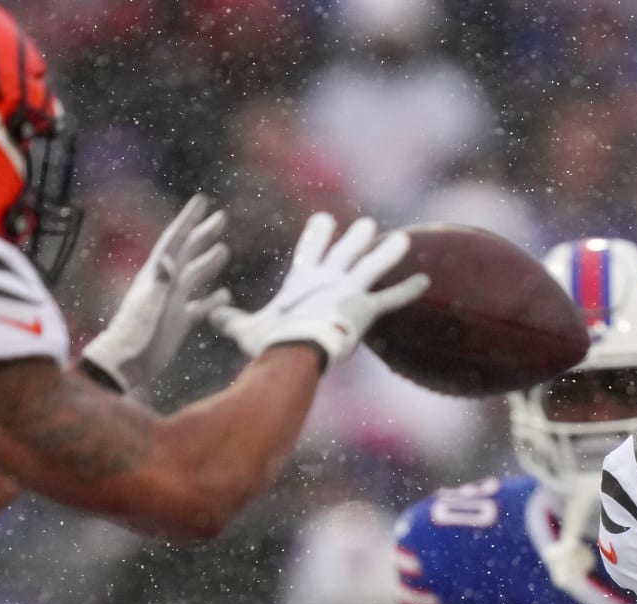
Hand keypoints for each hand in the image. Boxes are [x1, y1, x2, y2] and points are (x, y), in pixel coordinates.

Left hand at [80, 194, 230, 392]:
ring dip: (209, 262)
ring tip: (224, 249)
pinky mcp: (179, 321)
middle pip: (188, 252)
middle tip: (221, 217)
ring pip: (195, 276)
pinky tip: (226, 295)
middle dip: (203, 234)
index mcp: (157, 275)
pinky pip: (200, 306)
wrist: (128, 363)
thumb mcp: (149, 305)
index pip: (175, 240)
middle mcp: (166, 284)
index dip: (188, 220)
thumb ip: (159, 282)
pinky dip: (213, 300)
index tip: (202, 201)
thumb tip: (168, 258)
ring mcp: (173, 302)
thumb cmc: (136, 335)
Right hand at [210, 213, 428, 368]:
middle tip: (366, 224)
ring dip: (388, 252)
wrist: (294, 350)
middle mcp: (328, 278)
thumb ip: (229, 320)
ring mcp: (349, 290)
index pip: (309, 251)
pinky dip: (408, 290)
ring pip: (373, 265)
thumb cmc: (270, 343)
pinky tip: (425, 281)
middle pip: (345, 251)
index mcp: (301, 281)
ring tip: (403, 240)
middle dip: (356, 237)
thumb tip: (210, 314)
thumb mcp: (244, 330)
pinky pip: (391, 298)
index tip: (323, 219)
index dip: (317, 235)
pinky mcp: (365, 308)